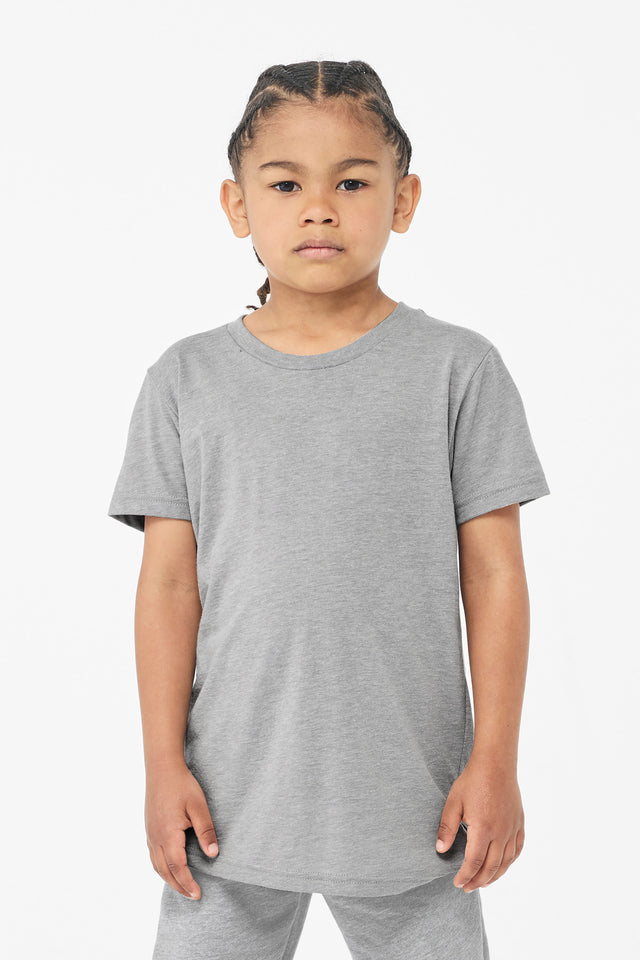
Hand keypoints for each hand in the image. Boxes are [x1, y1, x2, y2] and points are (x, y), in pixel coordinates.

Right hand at [145, 758, 218, 899]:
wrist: (162, 768)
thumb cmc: (182, 785)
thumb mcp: (199, 806)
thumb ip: (206, 831)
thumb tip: (213, 855)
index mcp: (168, 835)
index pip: (178, 867)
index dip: (188, 883)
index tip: (198, 894)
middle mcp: (155, 838)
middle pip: (165, 871)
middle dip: (179, 886)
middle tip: (193, 896)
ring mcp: (150, 833)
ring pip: (156, 865)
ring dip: (169, 879)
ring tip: (182, 886)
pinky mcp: (149, 828)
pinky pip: (153, 855)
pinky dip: (161, 867)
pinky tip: (170, 867)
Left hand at [435, 754, 524, 891]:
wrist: (495, 764)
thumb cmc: (472, 781)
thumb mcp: (453, 803)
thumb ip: (447, 828)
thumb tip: (440, 849)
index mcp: (483, 829)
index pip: (474, 863)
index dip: (465, 876)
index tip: (457, 883)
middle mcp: (501, 833)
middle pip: (491, 867)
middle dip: (478, 881)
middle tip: (467, 888)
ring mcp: (512, 829)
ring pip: (506, 862)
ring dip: (494, 876)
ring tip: (483, 883)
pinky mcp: (519, 823)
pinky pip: (517, 849)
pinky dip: (510, 862)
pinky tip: (502, 866)